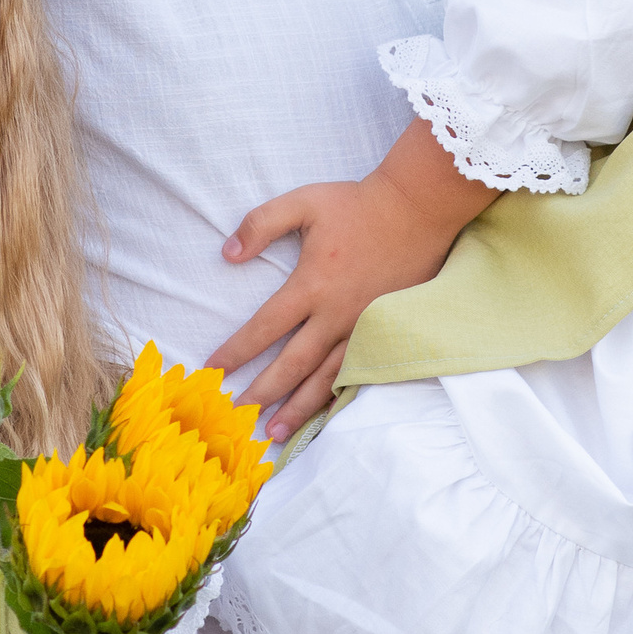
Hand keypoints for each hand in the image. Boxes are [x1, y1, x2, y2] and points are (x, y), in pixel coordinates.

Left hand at [218, 120, 494, 438]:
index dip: (236, 351)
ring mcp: (363, 327)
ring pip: (325, 378)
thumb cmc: (357, 204)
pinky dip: (336, 396)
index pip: (264, 327)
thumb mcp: (303, 202)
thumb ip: (261, 223)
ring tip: (275, 431)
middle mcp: (335, 314)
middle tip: (239, 414)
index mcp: (311, 284)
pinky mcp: (385, 331)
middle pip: (292, 364)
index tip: (214, 368)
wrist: (418, 209)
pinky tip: (323, 412)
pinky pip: (357, 372)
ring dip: (299, 407)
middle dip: (263, 392)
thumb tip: (227, 254)